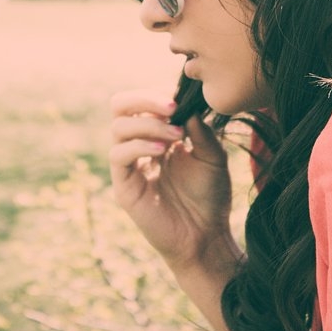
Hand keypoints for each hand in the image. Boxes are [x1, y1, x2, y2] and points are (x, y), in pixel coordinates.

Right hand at [109, 90, 236, 272]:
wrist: (206, 235)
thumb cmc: (210, 197)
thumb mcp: (213, 156)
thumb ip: (200, 130)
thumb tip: (188, 107)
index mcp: (158, 135)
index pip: (143, 102)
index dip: (158, 95)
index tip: (182, 100)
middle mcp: (139, 145)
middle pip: (120, 106)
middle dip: (144, 99)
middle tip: (171, 106)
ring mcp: (130, 165)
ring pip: (119, 127)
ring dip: (149, 124)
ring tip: (176, 135)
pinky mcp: (124, 185)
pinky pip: (119, 155)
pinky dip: (139, 145)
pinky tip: (163, 151)